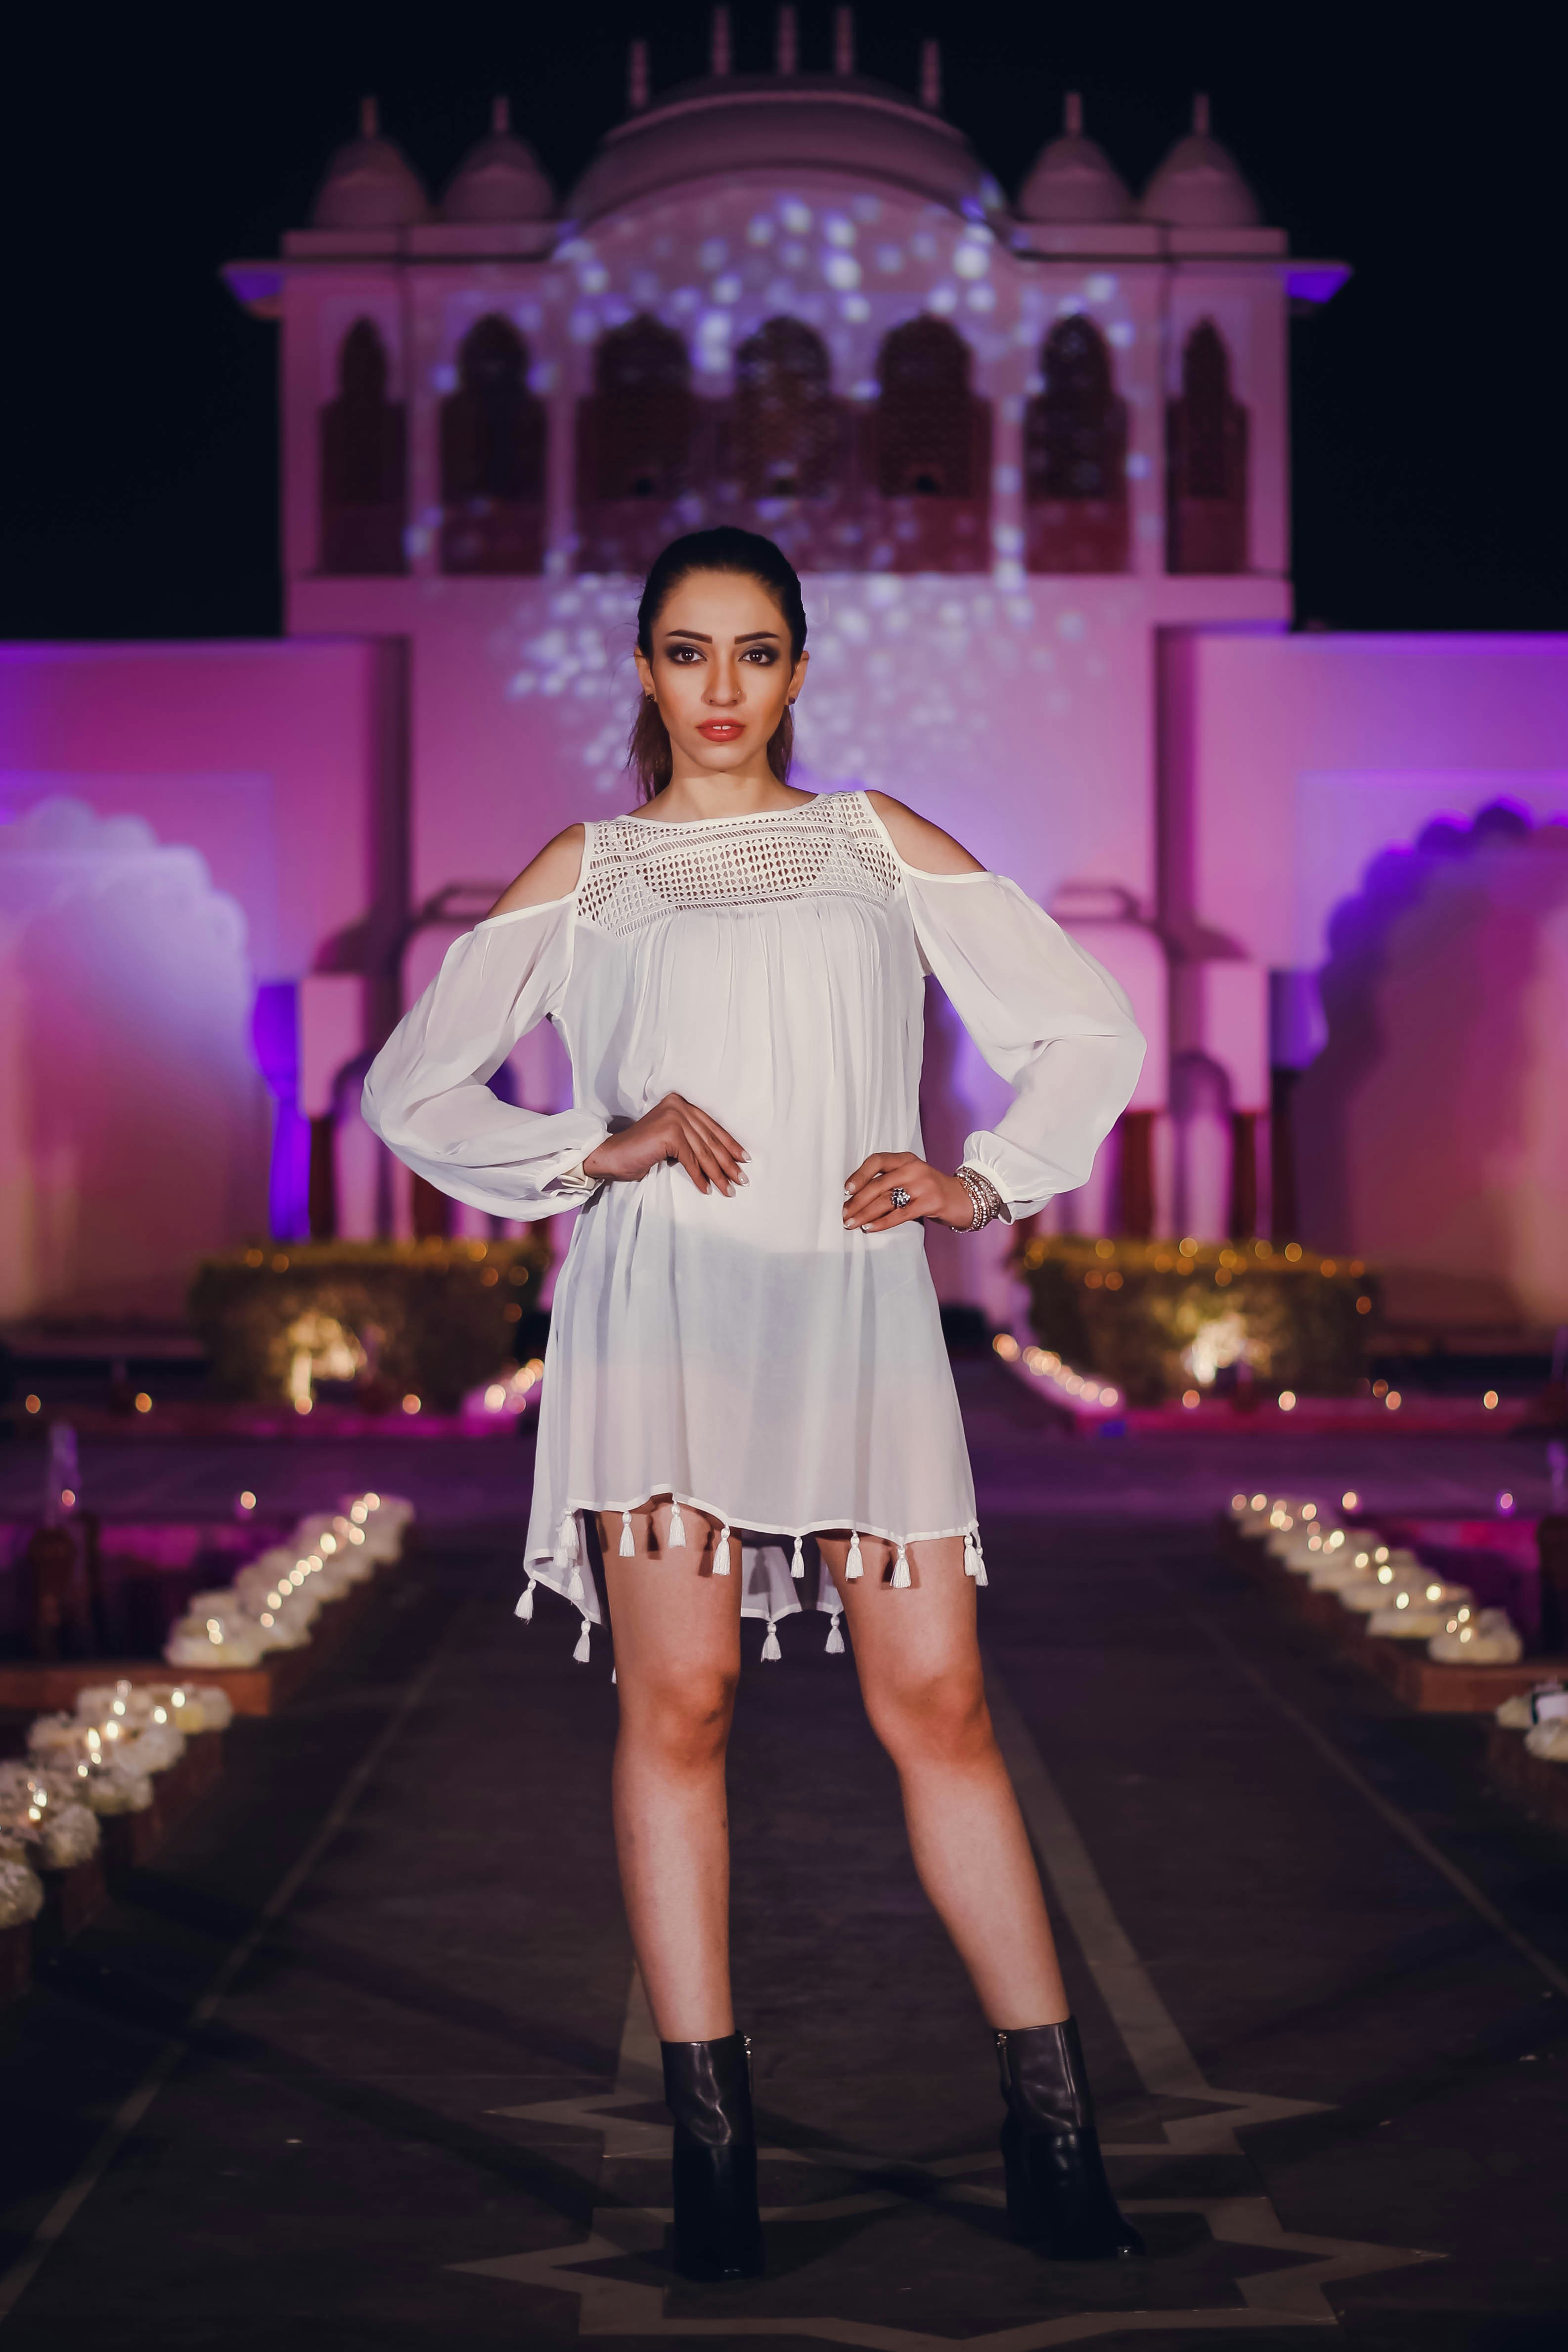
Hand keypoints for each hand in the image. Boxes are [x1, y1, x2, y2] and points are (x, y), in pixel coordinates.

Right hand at [583, 1093, 747, 1195]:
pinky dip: (699, 1177)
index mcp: (680, 1103)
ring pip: (703, 1152)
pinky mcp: (669, 1133)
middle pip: (710, 1139)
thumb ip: (691, 1139)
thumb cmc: (641, 1151)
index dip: (730, 1144)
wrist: (612, 1156)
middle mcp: (678, 1106)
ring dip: (718, 1174)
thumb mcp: (671, 1140)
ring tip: (729, 1189)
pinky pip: (691, 1160)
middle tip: (741, 1179)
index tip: (744, 1159)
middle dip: (728, 1162)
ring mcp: (674, 1118)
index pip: (711, 1126)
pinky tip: (707, 1189)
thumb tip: (722, 1156)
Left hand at [842, 1151, 972, 1232]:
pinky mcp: (931, 1202)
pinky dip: (882, 1222)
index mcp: (906, 1159)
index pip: (877, 1160)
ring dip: (865, 1214)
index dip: (859, 1175)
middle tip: (844, 1215)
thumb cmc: (930, 1190)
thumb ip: (888, 1182)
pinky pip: (900, 1214)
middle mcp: (914, 1168)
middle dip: (857, 1201)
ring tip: (852, 1224)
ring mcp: (924, 1184)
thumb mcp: (910, 1178)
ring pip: (886, 1200)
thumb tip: (855, 1199)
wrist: (963, 1198)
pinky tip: (870, 1228)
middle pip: (878, 1184)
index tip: (846, 1190)